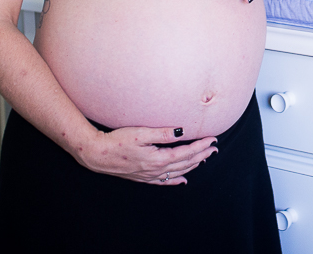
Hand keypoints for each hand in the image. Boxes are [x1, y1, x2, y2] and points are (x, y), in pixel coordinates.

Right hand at [76, 125, 217, 185]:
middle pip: (185, 163)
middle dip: (202, 155)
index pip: (186, 152)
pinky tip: (183, 180)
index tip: (213, 139)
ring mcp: (149, 175)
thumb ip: (163, 133)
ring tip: (205, 159)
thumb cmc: (117, 141)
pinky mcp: (142, 178)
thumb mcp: (141, 133)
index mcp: (158, 158)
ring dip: (193, 166)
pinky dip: (176, 180)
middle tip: (215, 148)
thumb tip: (182, 131)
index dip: (201, 145)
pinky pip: (164, 182)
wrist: (97, 155)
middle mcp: (156, 169)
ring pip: (178, 172)